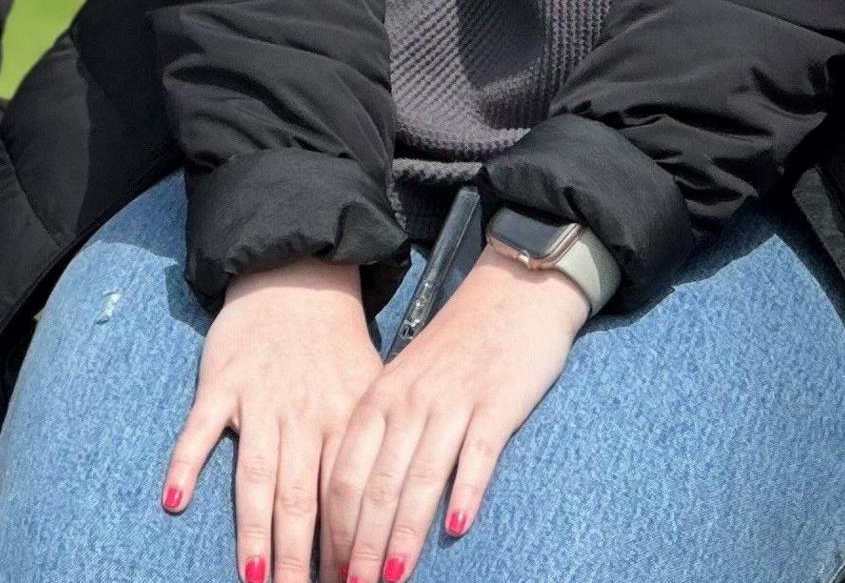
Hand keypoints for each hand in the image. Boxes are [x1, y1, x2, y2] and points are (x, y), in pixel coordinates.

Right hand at [170, 260, 379, 582]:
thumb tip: (385, 518)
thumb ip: (370, 449)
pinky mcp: (222, 383)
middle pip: (302, 501)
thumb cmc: (336, 344)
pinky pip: (201, 428)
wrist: (296, 275)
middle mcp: (303, 416)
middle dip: (301, 560)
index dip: (346, 547)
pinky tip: (176, 500)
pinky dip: (187, 462)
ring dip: (255, 531)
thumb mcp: (368, 391)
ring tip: (255, 578)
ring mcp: (260, 400)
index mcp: (344, 422)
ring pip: (257, 476)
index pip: (346, 498)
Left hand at [320, 246, 587, 581]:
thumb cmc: (458, 347)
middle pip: (374, 486)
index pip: (343, 475)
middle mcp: (407, 403)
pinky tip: (458, 528)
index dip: (335, 529)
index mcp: (377, 399)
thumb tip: (363, 502)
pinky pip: (476, 453)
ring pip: (417, 479)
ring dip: (403, 535)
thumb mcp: (406, 384)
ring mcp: (451, 403)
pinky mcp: (496, 403)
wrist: (514, 291)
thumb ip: (385, 434)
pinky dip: (465, 491)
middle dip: (360, 546)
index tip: (330, 570)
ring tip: (392, 579)